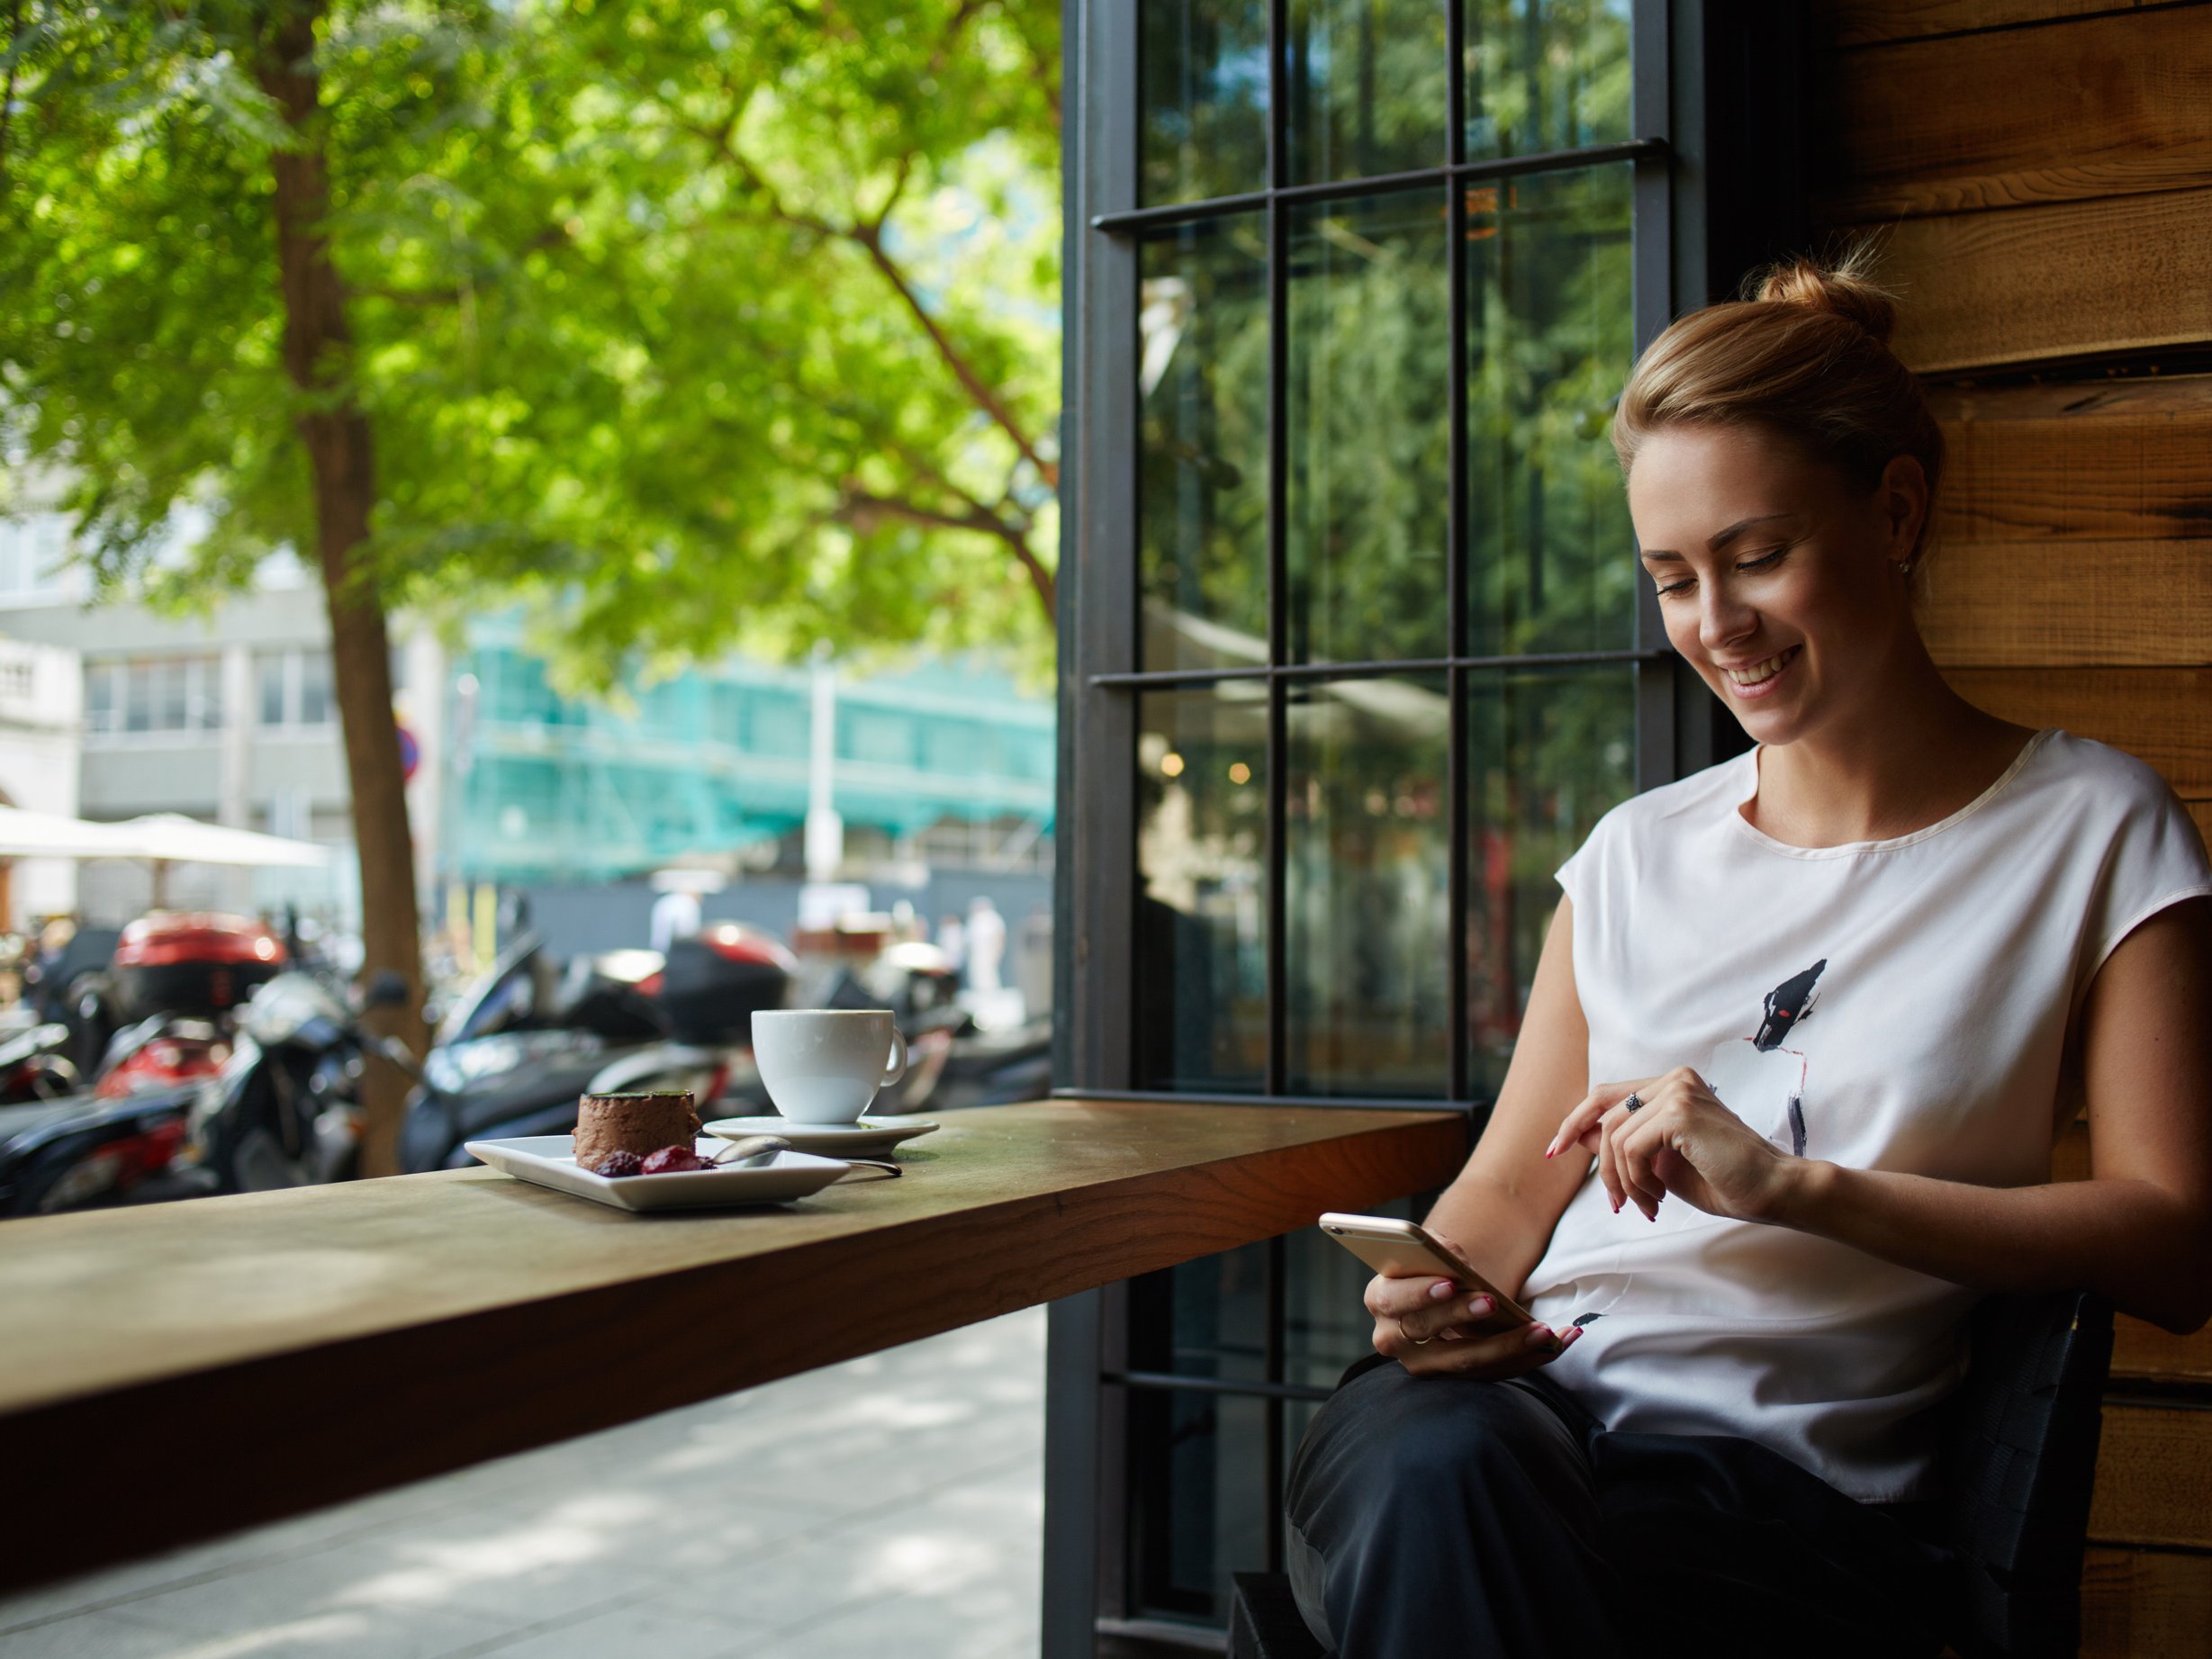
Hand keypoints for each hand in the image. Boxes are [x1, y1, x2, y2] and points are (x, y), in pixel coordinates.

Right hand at [1363, 1235, 1581, 1378]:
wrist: (1435, 1292)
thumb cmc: (1431, 1265)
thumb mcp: (1428, 1251)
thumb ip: (1436, 1249)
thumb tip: (1456, 1261)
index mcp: (1381, 1300)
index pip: (1394, 1300)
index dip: (1420, 1293)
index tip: (1449, 1282)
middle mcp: (1394, 1339)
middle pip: (1429, 1333)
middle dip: (1463, 1317)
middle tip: (1494, 1302)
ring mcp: (1424, 1364)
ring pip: (1464, 1362)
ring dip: (1508, 1347)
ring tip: (1544, 1331)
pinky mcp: (1454, 1380)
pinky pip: (1491, 1374)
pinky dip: (1527, 1359)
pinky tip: (1559, 1342)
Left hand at [1543, 1068, 1799, 1223]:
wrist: (1774, 1191)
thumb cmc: (1726, 1180)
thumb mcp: (1662, 1163)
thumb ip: (1625, 1145)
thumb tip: (1579, 1136)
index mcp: (1673, 1085)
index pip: (1607, 1095)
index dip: (1576, 1121)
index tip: (1556, 1150)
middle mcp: (1674, 1079)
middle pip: (1603, 1112)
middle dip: (1597, 1160)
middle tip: (1613, 1202)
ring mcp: (1678, 1091)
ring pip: (1614, 1137)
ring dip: (1623, 1181)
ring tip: (1647, 1205)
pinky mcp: (1679, 1112)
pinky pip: (1630, 1148)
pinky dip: (1635, 1180)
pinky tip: (1657, 1199)